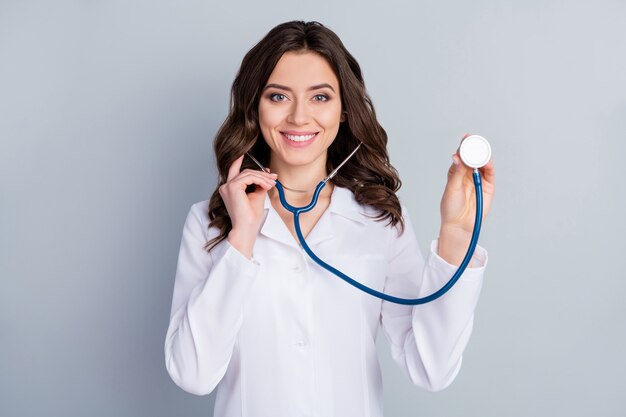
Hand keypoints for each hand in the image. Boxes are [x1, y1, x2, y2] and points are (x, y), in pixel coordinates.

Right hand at [219, 155, 276, 258]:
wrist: (246, 228)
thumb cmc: (250, 217)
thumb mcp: (257, 196)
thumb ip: (259, 185)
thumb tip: (266, 175)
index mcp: (229, 189)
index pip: (233, 171)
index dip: (238, 160)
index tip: (244, 153)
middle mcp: (226, 187)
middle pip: (245, 172)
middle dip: (261, 174)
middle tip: (273, 178)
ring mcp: (227, 186)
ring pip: (248, 174)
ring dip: (263, 178)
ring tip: (272, 183)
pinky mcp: (232, 187)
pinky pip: (249, 177)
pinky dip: (260, 180)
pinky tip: (267, 185)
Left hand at [438, 134, 494, 264]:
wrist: (459, 224)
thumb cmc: (451, 207)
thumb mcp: (452, 188)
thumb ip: (456, 173)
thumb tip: (456, 156)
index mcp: (456, 172)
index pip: (462, 156)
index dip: (464, 146)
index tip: (466, 138)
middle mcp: (468, 174)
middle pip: (473, 157)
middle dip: (475, 148)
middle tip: (475, 140)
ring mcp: (479, 179)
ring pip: (483, 163)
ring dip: (483, 155)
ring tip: (481, 150)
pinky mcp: (488, 187)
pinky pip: (490, 174)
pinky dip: (489, 166)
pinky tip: (487, 161)